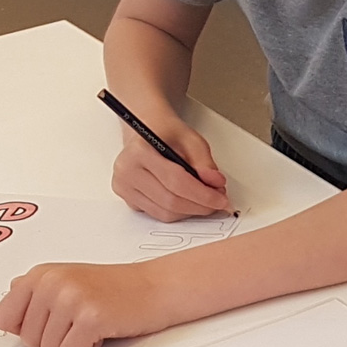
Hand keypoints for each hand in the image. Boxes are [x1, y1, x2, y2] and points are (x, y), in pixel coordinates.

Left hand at [0, 262, 176, 346]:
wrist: (156, 287)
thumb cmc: (116, 288)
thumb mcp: (67, 280)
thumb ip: (34, 293)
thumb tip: (7, 314)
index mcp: (40, 275)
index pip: (3, 319)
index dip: (27, 329)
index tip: (50, 323)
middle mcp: (51, 284)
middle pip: (27, 340)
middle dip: (54, 340)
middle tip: (79, 323)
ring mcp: (70, 300)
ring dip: (72, 346)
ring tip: (92, 325)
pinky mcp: (91, 318)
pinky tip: (102, 332)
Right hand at [111, 117, 230, 220]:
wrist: (148, 131)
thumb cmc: (167, 133)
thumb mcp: (192, 139)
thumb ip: (205, 162)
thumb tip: (215, 183)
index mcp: (139, 152)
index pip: (176, 182)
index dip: (203, 195)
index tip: (222, 200)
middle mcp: (126, 171)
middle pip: (170, 201)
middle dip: (201, 206)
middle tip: (218, 202)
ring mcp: (124, 187)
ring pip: (165, 213)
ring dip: (191, 211)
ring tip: (205, 200)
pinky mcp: (128, 199)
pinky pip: (158, 215)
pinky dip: (179, 212)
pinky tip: (188, 201)